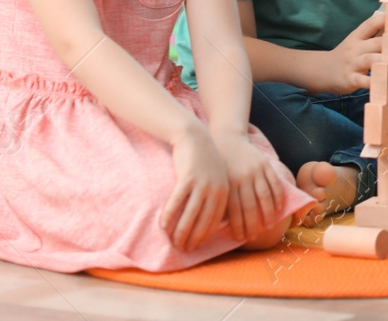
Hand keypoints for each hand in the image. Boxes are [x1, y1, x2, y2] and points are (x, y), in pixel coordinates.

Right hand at [162, 123, 228, 251]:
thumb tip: (211, 221)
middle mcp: (215, 189)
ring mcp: (201, 184)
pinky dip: (170, 214)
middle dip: (194, 237)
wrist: (195, 138)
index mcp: (224, 191)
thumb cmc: (204, 162)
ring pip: (190, 214)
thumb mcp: (216, 179)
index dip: (205, 235)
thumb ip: (215, 197)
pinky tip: (163, 225)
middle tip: (184, 250)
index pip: (215, 220)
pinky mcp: (187, 178)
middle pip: (204, 220)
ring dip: (181, 231)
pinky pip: (177, 201)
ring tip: (174, 243)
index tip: (196, 247)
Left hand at [215, 130, 284, 243]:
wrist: (226, 139)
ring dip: (268, 214)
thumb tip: (221, 225)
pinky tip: (278, 208)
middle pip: (250, 207)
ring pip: (264, 196)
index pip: (235, 211)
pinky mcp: (265, 164)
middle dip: (253, 224)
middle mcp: (242, 179)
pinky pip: (274, 183)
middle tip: (254, 237)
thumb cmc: (218, 165)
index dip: (239, 226)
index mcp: (228, 185)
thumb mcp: (216, 182)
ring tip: (269, 226)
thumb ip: (221, 200)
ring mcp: (255, 172)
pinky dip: (278, 197)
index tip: (241, 238)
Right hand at [322, 14, 384, 93]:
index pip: (371, 23)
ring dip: (386, 61)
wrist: (322, 71)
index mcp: (357, 36)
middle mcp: (355, 48)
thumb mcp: (356, 41)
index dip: (386, 20)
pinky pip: (363, 81)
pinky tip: (386, 84)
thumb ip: (373, 35)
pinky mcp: (350, 79)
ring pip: (371, 60)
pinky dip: (374, 83)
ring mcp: (352, 64)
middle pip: (377, 42)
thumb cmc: (348, 55)